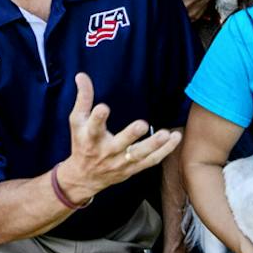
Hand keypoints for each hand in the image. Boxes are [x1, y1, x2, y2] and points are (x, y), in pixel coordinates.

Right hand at [61, 73, 179, 198]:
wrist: (85, 177)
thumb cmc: (82, 144)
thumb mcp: (77, 122)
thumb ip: (83, 98)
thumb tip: (81, 75)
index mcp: (90, 138)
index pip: (93, 127)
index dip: (97, 118)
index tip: (103, 108)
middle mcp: (106, 151)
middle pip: (119, 144)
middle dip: (130, 135)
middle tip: (142, 124)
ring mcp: (121, 162)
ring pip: (139, 155)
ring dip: (154, 144)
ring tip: (166, 133)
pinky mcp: (133, 168)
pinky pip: (151, 161)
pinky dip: (164, 151)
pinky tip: (175, 138)